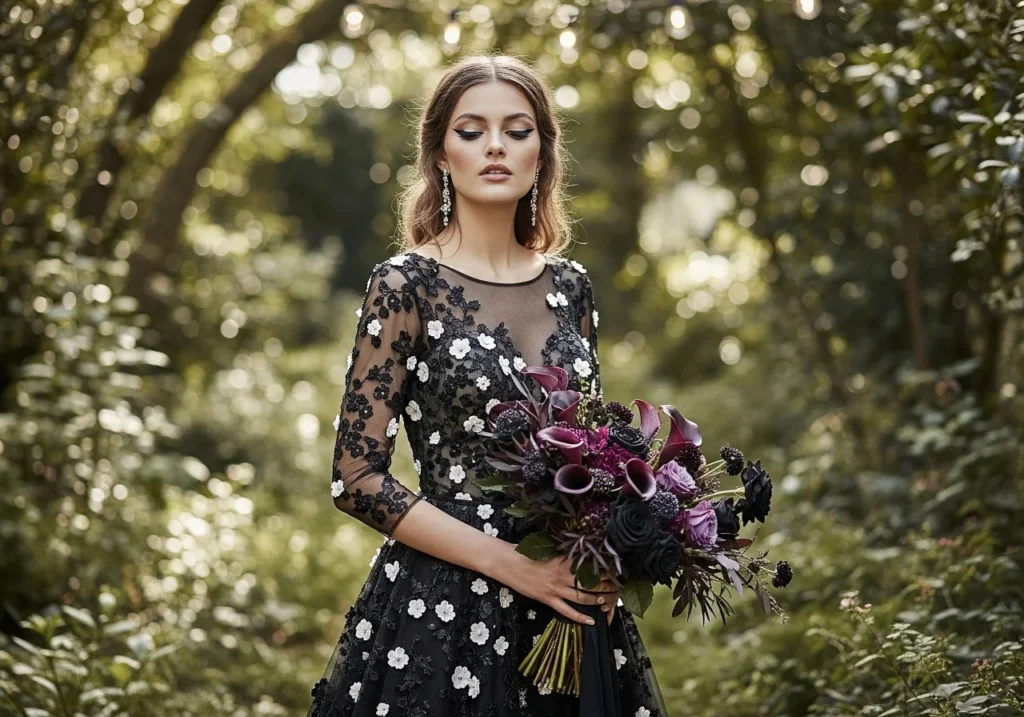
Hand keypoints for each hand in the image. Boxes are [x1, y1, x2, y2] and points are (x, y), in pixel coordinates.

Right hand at [494, 548, 619, 626]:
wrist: (506, 562)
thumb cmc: (524, 552)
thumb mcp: (545, 548)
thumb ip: (562, 553)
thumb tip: (576, 552)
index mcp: (563, 559)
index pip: (589, 565)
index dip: (604, 568)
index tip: (615, 569)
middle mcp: (562, 575)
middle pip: (590, 582)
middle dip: (607, 585)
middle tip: (618, 587)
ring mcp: (555, 589)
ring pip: (583, 597)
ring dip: (598, 599)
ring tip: (610, 600)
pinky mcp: (547, 599)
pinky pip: (567, 611)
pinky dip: (580, 617)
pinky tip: (592, 621)